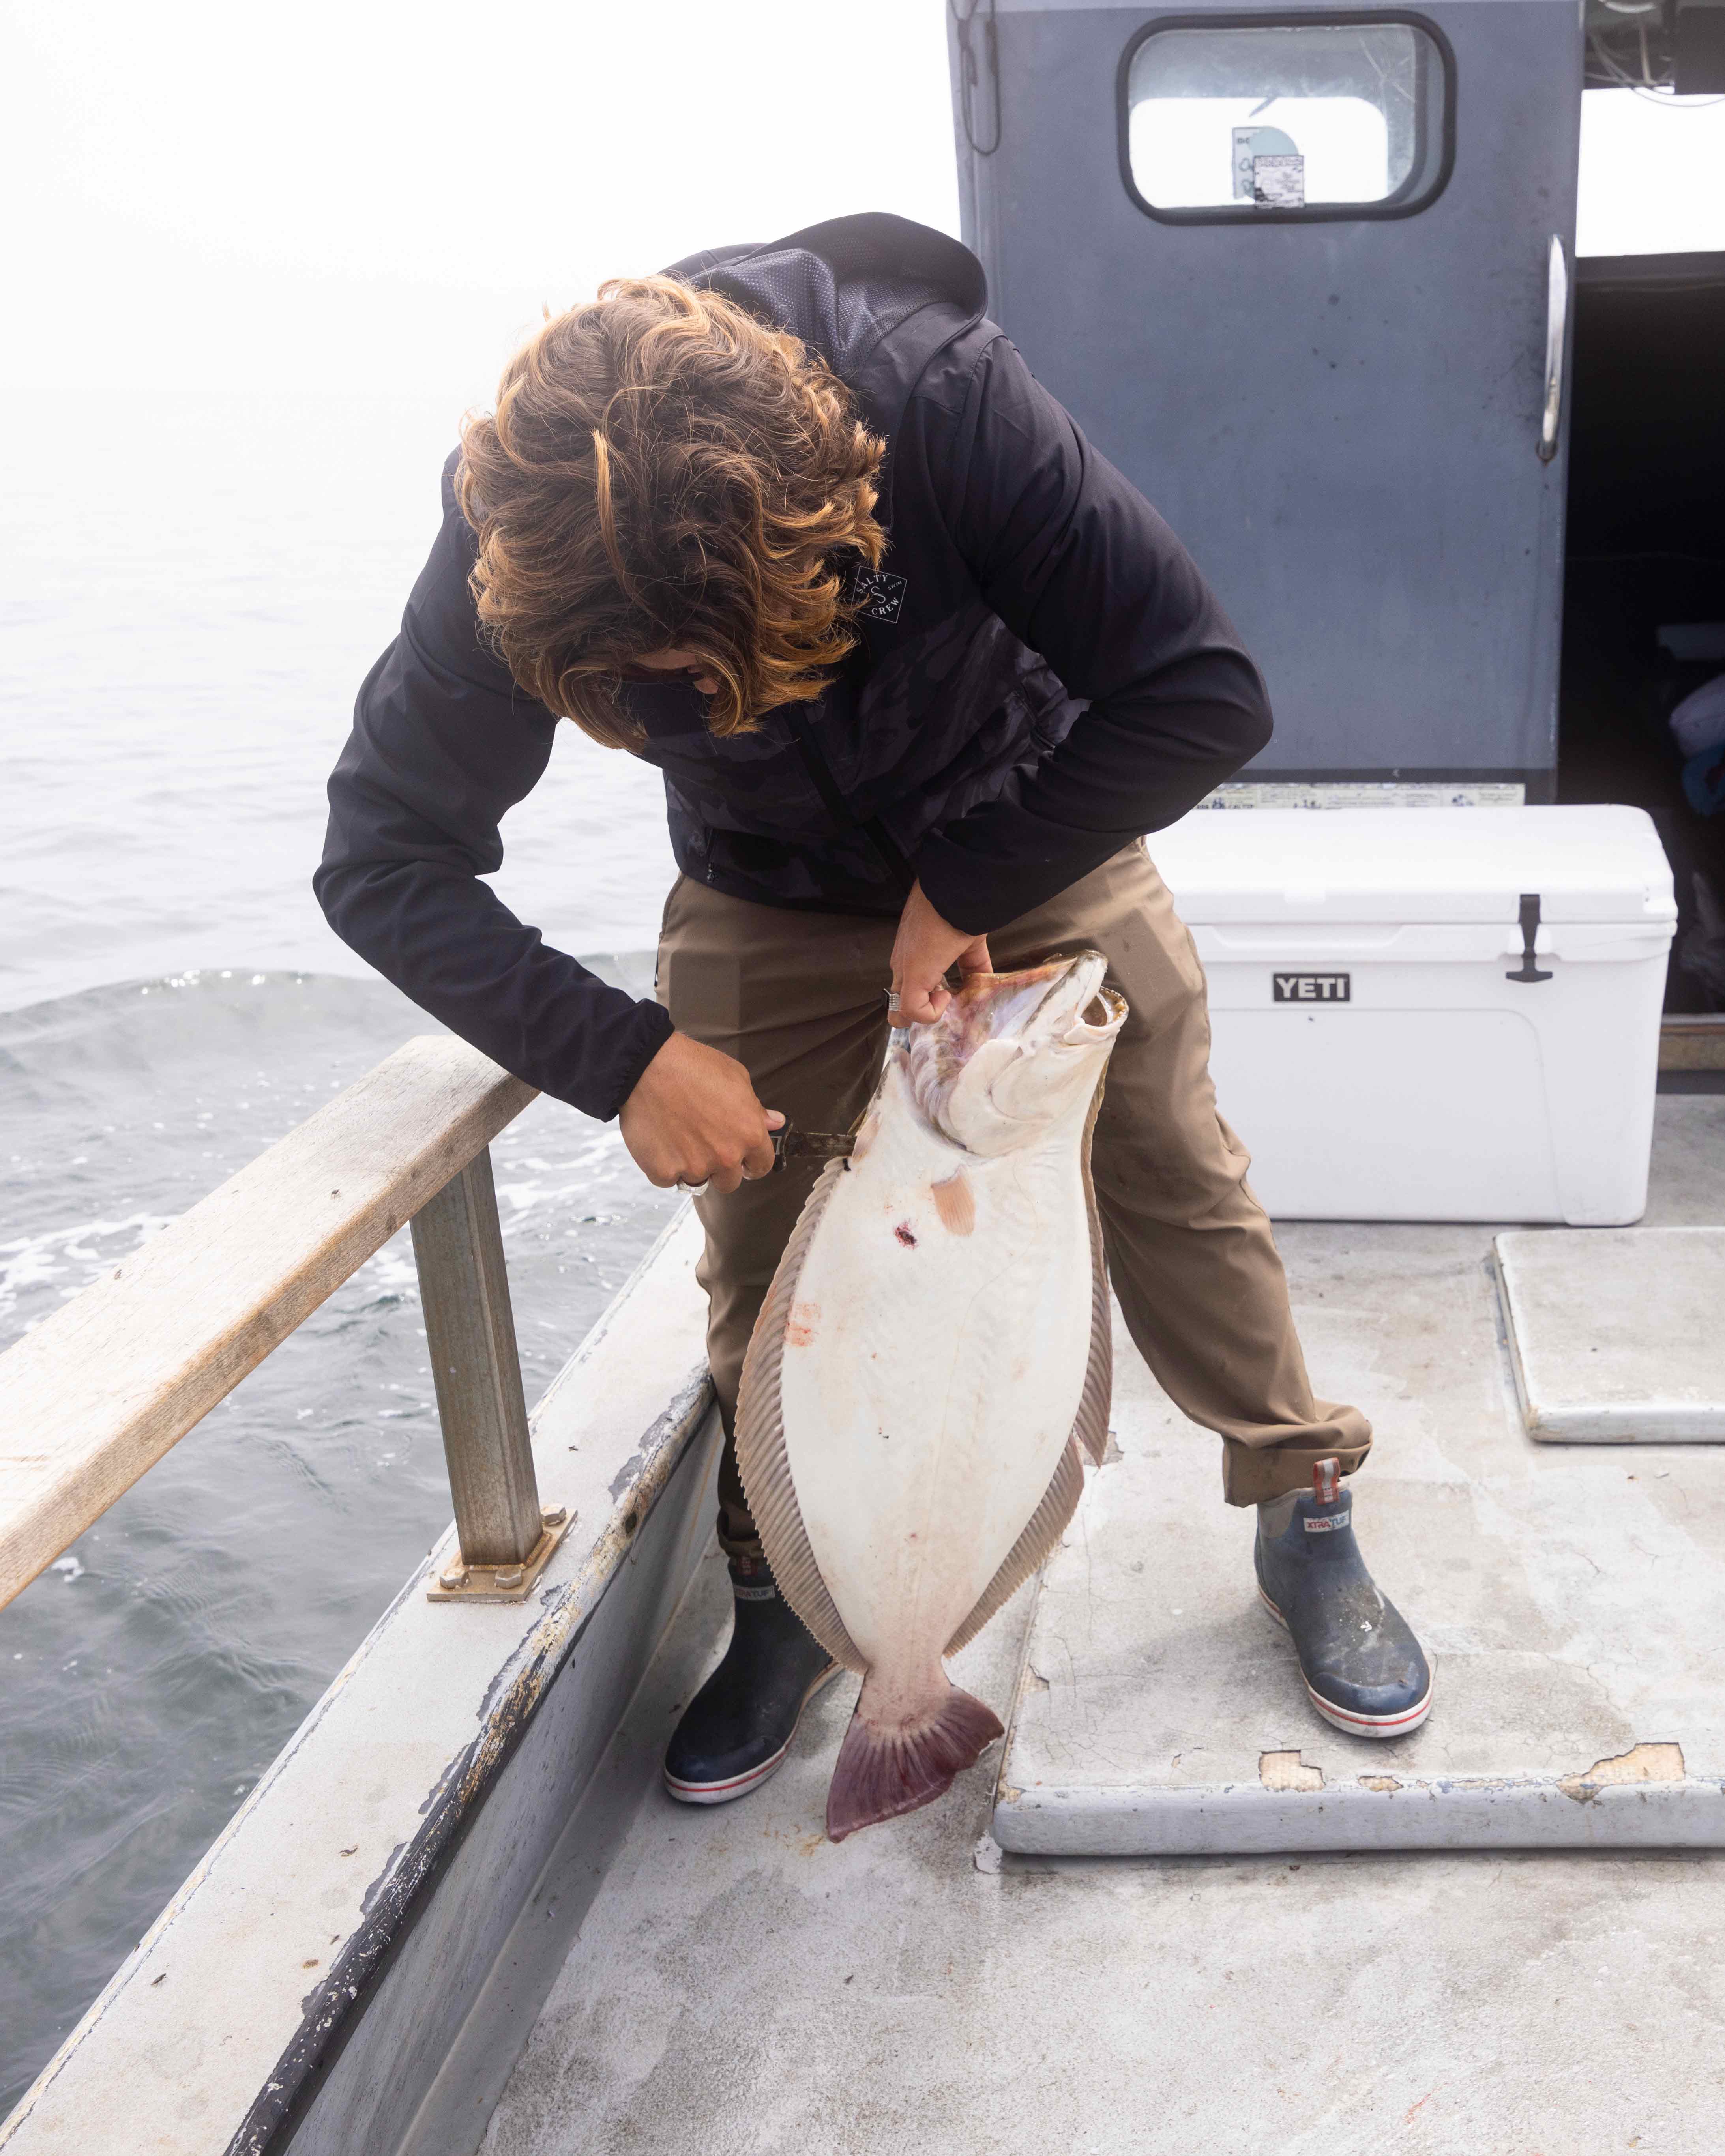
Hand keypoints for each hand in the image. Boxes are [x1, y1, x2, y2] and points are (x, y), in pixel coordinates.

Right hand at [620, 1033, 783, 1194]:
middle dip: (720, 1168)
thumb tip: (775, 1122)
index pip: (761, 1166)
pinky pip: (668, 1179)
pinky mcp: (663, 1172)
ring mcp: (694, 1167)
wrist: (646, 1066)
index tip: (744, 1162)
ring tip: (679, 1137)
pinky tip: (660, 1140)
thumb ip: (756, 1108)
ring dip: (691, 1166)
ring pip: (698, 1180)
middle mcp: (725, 1156)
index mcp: (749, 1134)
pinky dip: (664, 1165)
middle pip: (729, 1182)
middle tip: (704, 1144)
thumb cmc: (692, 1066)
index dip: (752, 1164)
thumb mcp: (735, 1077)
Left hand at [889, 880, 992, 1025]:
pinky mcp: (912, 975)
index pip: (909, 990)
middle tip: (949, 1004)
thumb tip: (985, 983)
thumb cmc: (959, 909)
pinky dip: (933, 1011)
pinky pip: (913, 1011)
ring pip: (900, 1013)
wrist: (957, 892)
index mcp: (911, 956)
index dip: (929, 1001)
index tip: (953, 994)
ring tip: (950, 996)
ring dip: (928, 1013)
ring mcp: (904, 971)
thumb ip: (972, 966)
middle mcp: (903, 966)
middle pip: (899, 1007)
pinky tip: (948, 994)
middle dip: (924, 1014)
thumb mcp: (966, 944)